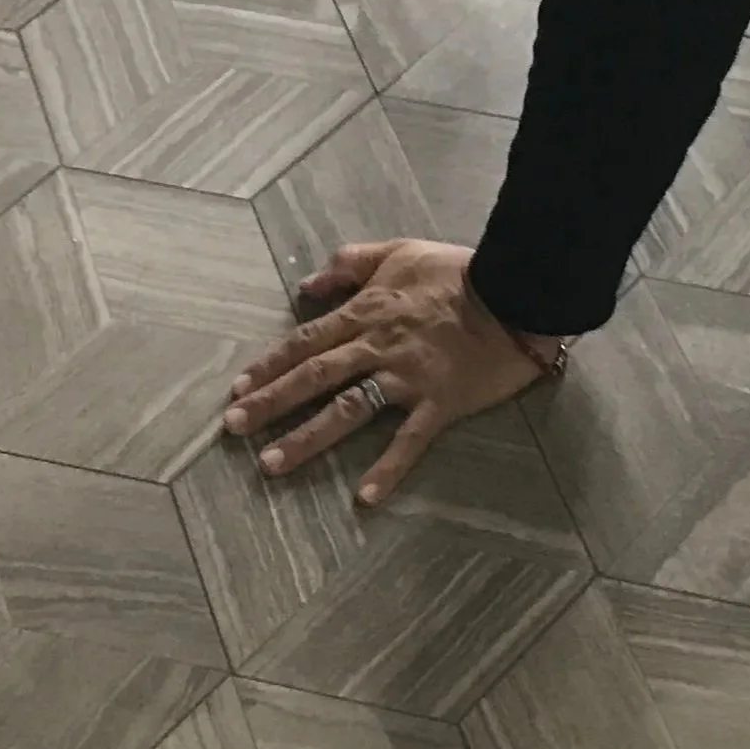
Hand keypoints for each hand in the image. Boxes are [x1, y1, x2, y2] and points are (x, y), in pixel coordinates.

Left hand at [223, 240, 547, 506]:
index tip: (238, 389)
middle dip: (271, 402)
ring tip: (272, 463)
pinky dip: (388, 468)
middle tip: (233, 428)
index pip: (306, 341)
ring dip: (308, 437)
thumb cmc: (456, 272)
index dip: (269, 365)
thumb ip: (349, 265)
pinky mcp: (439, 402)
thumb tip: (305, 284)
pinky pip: (410, 440)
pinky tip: (364, 496)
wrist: (516, 290)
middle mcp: (377, 347)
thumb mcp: (397, 251)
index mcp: (365, 312)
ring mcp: (407, 377)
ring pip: (348, 409)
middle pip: (314, 376)